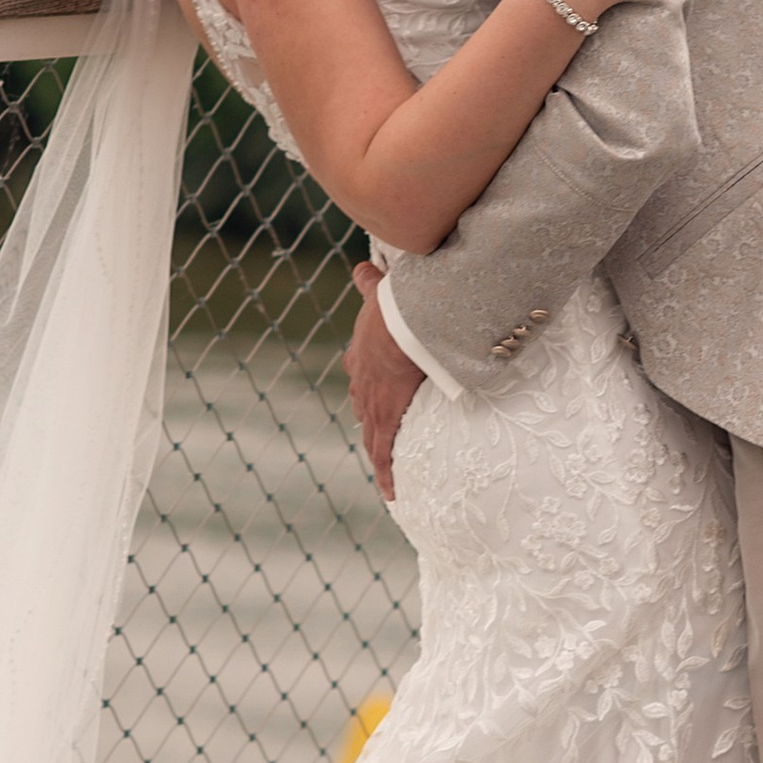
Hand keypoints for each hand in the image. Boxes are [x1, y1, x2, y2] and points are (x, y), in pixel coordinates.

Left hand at [344, 261, 425, 501]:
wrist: (401, 321)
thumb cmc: (396, 304)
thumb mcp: (378, 294)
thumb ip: (369, 285)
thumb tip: (361, 268)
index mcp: (362, 356)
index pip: (362, 380)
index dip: (368, 391)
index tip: (373, 401)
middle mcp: (361, 383)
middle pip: (363, 411)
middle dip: (372, 425)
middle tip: (381, 441)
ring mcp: (372, 403)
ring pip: (372, 437)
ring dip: (379, 455)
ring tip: (387, 476)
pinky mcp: (387, 418)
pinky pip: (385, 453)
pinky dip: (386, 474)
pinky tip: (390, 494)